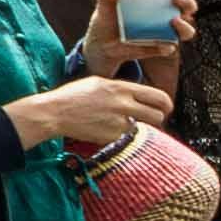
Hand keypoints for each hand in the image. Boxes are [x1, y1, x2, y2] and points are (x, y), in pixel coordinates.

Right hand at [11, 72, 170, 151]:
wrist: (54, 113)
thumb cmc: (72, 96)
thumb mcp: (98, 83)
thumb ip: (120, 89)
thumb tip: (136, 95)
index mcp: (121, 88)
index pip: (158, 96)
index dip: (166, 104)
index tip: (165, 108)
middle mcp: (123, 104)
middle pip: (158, 115)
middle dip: (158, 119)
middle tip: (152, 120)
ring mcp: (118, 122)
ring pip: (144, 129)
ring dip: (140, 128)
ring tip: (126, 125)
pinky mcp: (112, 137)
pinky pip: (126, 137)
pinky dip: (122, 135)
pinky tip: (108, 130)